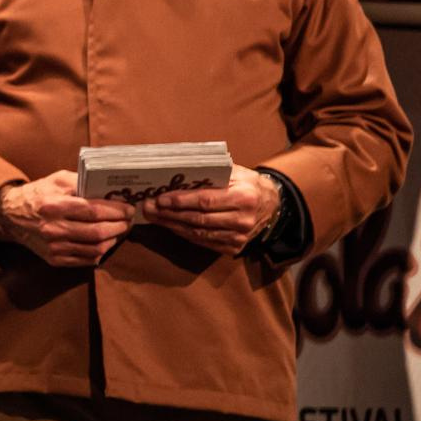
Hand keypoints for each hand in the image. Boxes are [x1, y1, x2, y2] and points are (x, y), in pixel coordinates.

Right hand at [0, 170, 133, 267]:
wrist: (11, 215)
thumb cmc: (38, 194)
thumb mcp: (56, 180)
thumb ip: (81, 182)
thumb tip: (109, 190)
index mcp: (53, 205)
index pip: (93, 211)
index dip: (116, 211)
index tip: (129, 209)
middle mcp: (53, 228)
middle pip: (97, 232)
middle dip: (119, 227)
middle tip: (128, 221)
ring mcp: (54, 247)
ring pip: (95, 249)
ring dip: (113, 240)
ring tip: (119, 231)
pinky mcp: (54, 259)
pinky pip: (86, 260)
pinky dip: (100, 252)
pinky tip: (105, 243)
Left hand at [142, 165, 280, 256]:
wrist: (272, 204)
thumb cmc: (246, 183)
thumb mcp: (234, 172)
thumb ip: (209, 173)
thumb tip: (175, 172)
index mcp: (243, 197)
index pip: (206, 201)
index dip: (181, 201)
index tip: (159, 198)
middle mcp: (243, 220)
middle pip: (198, 219)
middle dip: (169, 214)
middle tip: (148, 208)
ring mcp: (239, 237)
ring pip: (199, 233)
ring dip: (172, 225)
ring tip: (153, 217)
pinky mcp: (235, 248)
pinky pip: (204, 242)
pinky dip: (185, 234)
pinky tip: (170, 226)